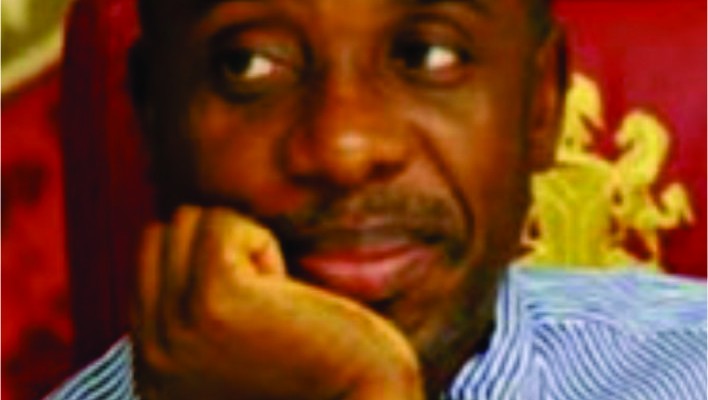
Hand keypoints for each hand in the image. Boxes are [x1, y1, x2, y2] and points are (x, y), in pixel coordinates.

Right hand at [132, 206, 423, 399]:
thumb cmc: (316, 374)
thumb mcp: (231, 352)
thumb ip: (192, 316)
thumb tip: (180, 236)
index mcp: (153, 371)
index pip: (146, 265)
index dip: (204, 262)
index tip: (251, 305)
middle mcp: (152, 355)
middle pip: (159, 236)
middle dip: (216, 247)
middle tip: (263, 297)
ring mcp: (176, 327)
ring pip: (186, 221)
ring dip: (239, 244)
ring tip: (272, 296)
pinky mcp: (215, 299)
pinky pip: (220, 224)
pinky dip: (260, 241)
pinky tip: (284, 286)